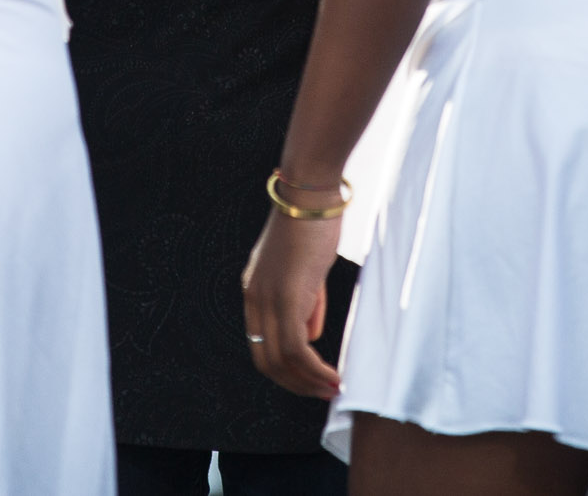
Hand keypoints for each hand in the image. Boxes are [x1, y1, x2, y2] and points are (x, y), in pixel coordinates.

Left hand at [241, 204, 342, 398]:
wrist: (310, 194)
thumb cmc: (313, 224)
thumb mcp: (306, 270)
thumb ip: (306, 302)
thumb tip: (311, 335)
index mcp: (255, 291)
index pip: (261, 344)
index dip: (285, 370)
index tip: (310, 380)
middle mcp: (255, 298)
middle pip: (266, 360)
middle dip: (296, 384)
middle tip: (323, 393)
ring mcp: (268, 299)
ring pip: (282, 359)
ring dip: (308, 382)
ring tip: (332, 390)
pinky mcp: (286, 297)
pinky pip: (297, 348)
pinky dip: (314, 370)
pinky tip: (332, 376)